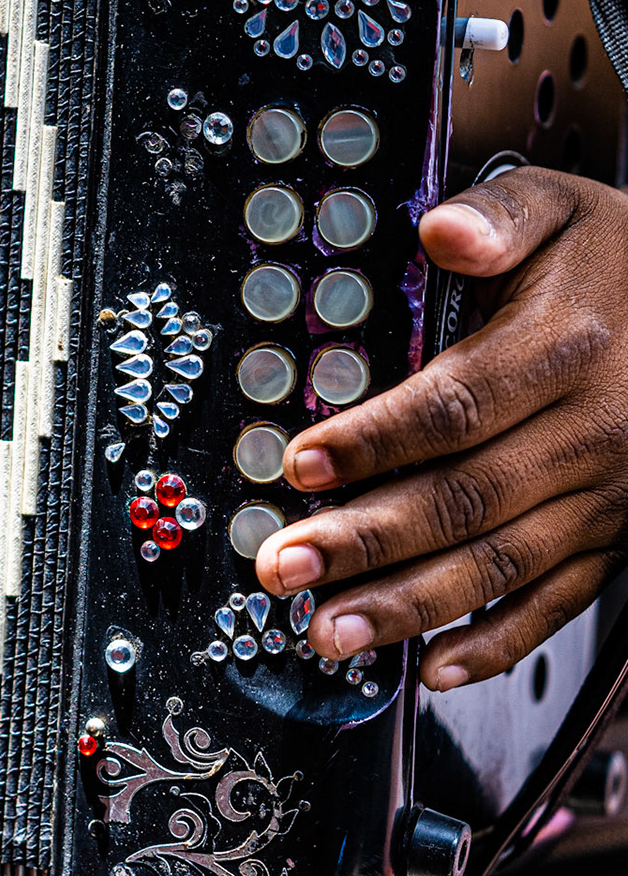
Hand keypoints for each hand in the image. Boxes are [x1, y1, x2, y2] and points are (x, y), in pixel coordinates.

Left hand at [254, 167, 627, 689]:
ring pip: (501, 562)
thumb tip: (443, 232)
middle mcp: (594, 432)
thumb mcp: (564, 206)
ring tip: (328, 631)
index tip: (300, 462)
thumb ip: (500, 218)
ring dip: (410, 606)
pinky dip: (496, 643)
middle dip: (365, 541)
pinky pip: (559, 602)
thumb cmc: (619, 257)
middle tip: (282, 568)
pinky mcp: (619, 535)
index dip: (376, 439)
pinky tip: (431, 668)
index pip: (456, 405)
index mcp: (567, 349)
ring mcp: (611, 494)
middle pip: (467, 498)